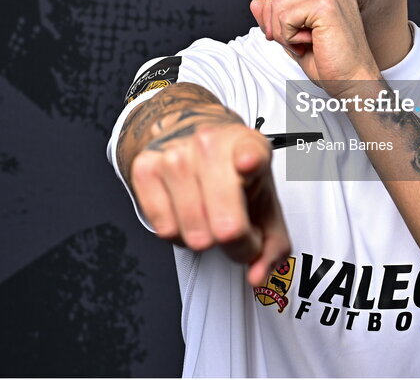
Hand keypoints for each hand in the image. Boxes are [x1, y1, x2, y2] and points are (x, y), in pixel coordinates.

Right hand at [129, 121, 290, 285]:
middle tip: (237, 230)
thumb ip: (274, 246)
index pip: (250, 153)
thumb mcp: (267, 205)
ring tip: (212, 219)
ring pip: (193, 232)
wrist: (202, 149)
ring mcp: (175, 154)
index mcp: (249, 146)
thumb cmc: (237, 177)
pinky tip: (188, 215)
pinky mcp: (145, 168)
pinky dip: (179, 234)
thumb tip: (258, 275)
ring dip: (205, 238)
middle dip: (235, 243)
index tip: (249, 163)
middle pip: (226, 223)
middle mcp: (211, 144)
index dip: (250, 161)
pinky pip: (164, 229)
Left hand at [249, 0, 380, 96]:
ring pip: (277, 2)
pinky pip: (282, 14)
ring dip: (280, 29)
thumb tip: (254, 1)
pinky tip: (307, 43)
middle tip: (293, 37)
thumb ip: (275, 17)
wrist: (353, 80)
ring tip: (304, 42)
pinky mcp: (326, 2)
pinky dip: (285, 35)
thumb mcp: (294, 36)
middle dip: (274, 15)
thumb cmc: (330, 60)